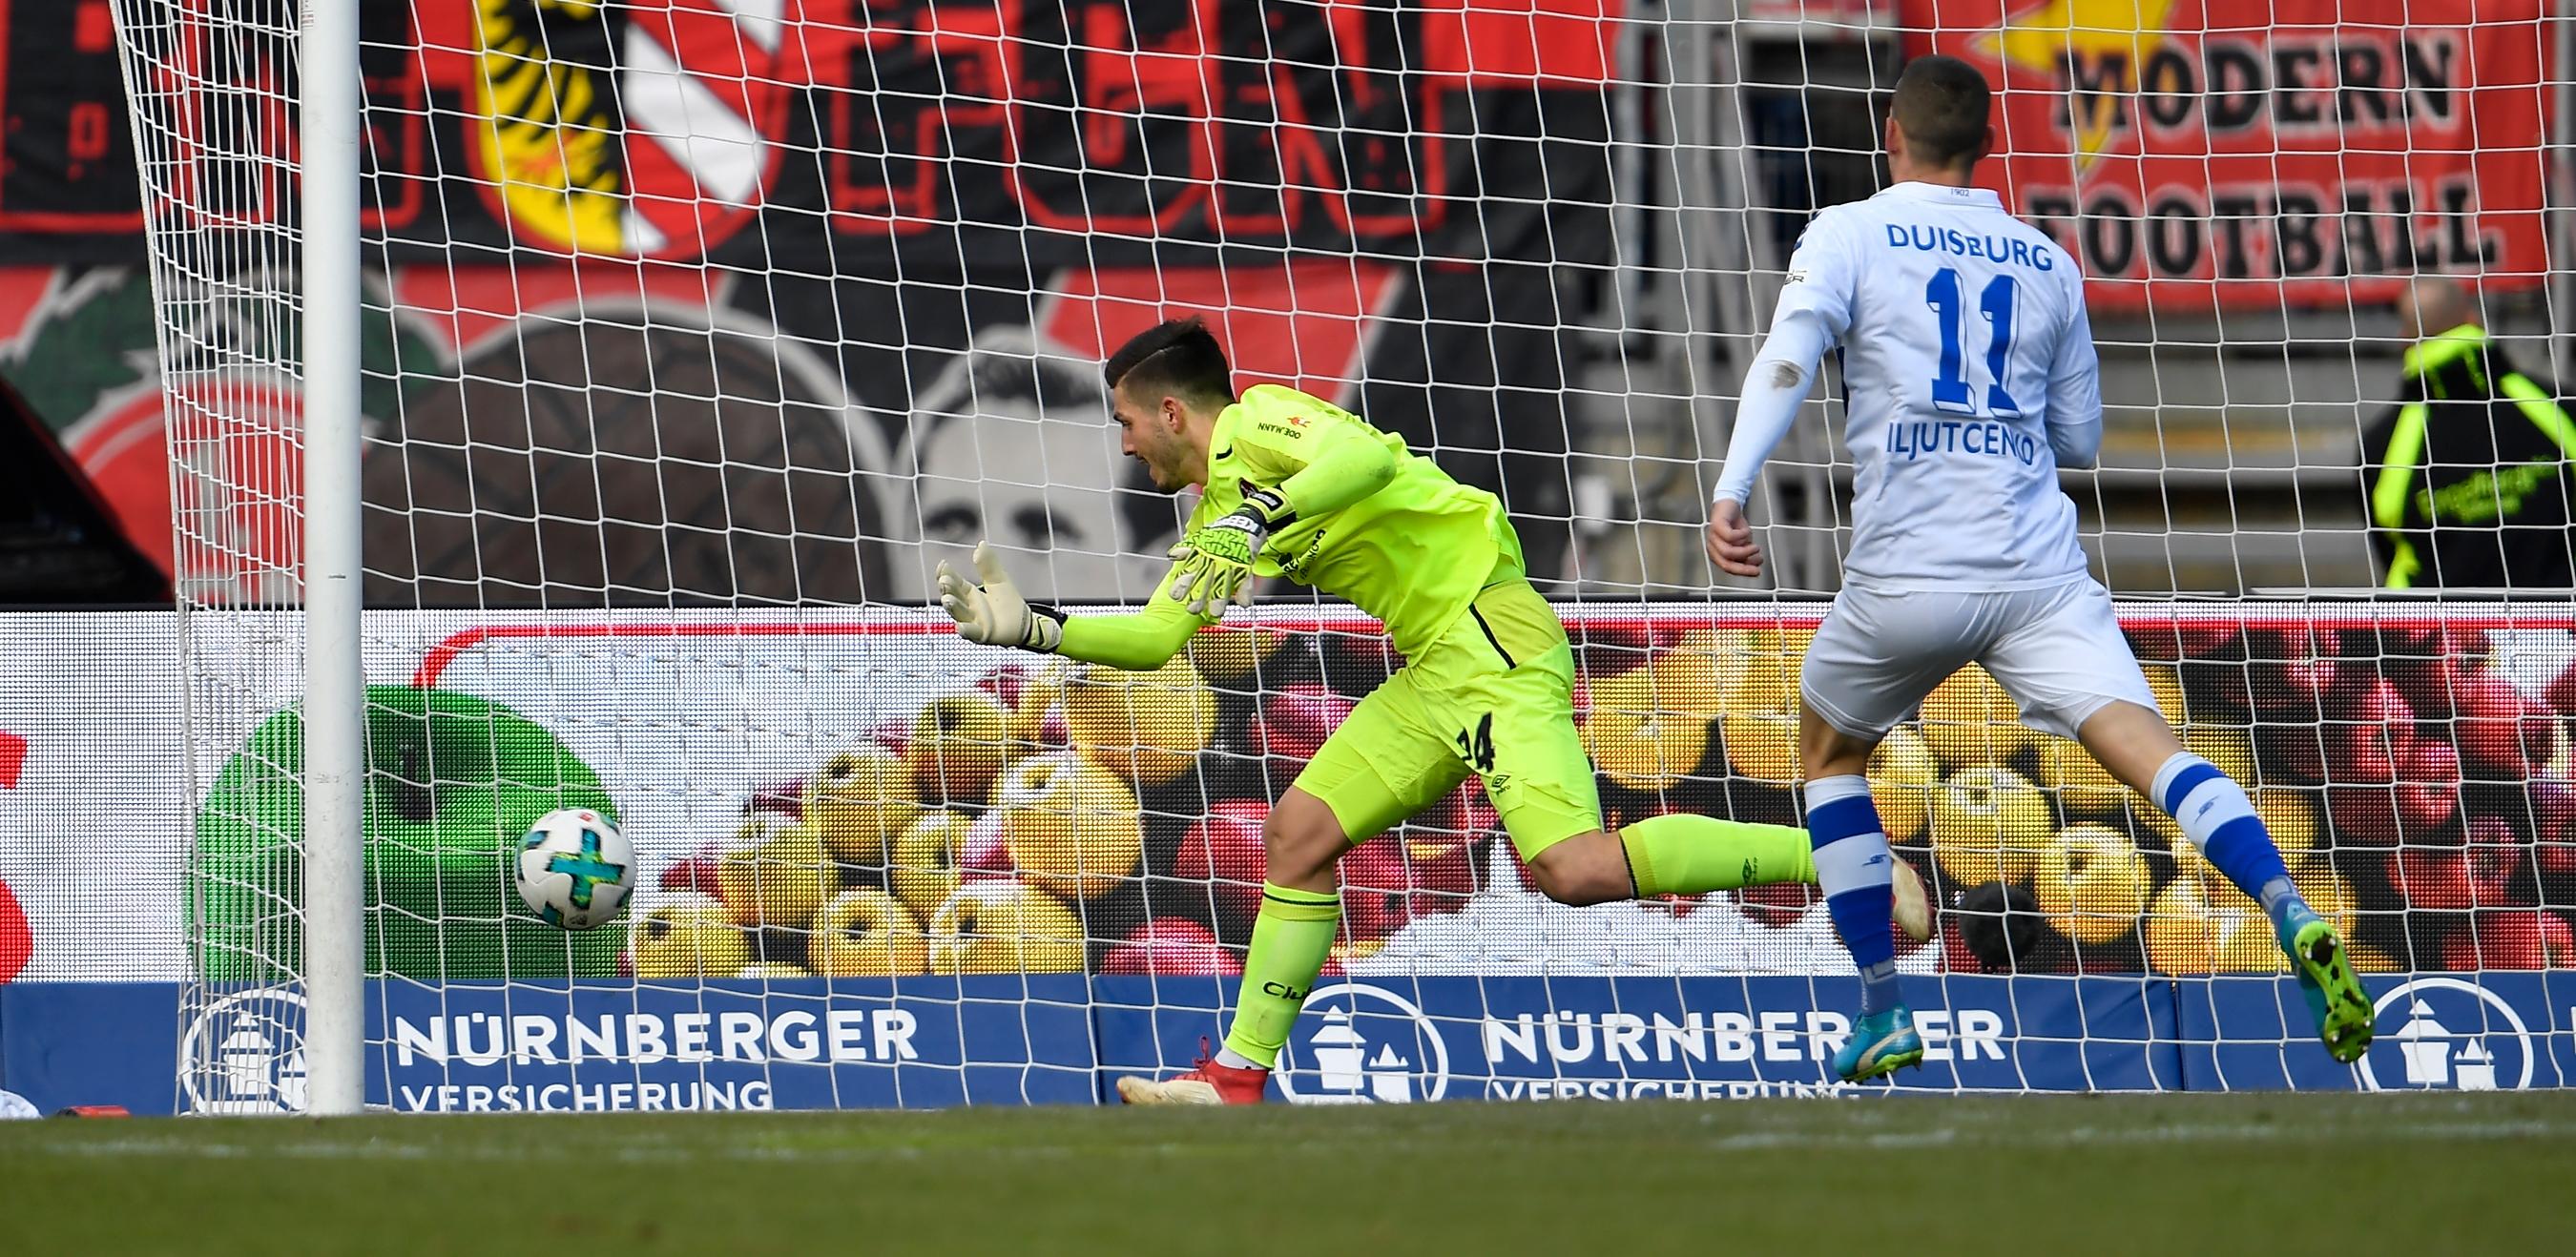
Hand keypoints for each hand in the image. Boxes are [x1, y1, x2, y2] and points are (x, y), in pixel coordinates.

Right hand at [936, 542, 1063, 650]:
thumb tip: (981, 543)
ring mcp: (973, 622)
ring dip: (952, 607)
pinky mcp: (982, 635)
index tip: (942, 564)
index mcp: (969, 593)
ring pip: (959, 614)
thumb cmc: (1008, 602)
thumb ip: (989, 565)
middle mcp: (967, 607)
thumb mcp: (998, 580)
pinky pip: (971, 633)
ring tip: (948, 599)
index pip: (954, 582)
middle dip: (948, 589)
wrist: (1025, 623)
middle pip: (954, 597)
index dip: (946, 574)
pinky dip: (965, 631)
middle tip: (944, 580)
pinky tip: (960, 626)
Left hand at [1168, 490, 1285, 615]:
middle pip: (1206, 578)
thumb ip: (1187, 548)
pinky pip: (1247, 579)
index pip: (1191, 568)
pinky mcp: (1247, 563)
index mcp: (1205, 551)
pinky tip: (1245, 604)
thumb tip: (1171, 556)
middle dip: (1199, 594)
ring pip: (1225, 581)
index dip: (1183, 583)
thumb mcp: (1203, 537)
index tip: (1175, 596)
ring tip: (1216, 613)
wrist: (1247, 521)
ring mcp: (1232, 561)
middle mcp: (1216, 557)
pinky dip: (1247, 591)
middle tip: (1192, 609)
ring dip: (1220, 598)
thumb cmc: (1223, 532)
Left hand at [1705, 497, 1763, 578]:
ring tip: (1755, 546)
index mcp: (1717, 555)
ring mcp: (1713, 536)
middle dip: (1744, 567)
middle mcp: (1713, 547)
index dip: (1744, 572)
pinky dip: (1743, 535)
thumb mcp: (1743, 544)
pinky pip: (1730, 536)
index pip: (1728, 568)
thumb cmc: (1735, 526)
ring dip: (1746, 551)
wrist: (1730, 504)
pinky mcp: (1717, 525)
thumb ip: (1746, 555)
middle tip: (1759, 561)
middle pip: (1726, 564)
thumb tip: (1756, 565)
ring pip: (1728, 552)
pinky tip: (1747, 531)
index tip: (1758, 572)